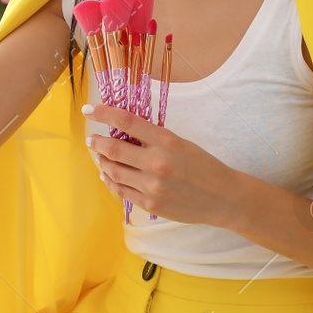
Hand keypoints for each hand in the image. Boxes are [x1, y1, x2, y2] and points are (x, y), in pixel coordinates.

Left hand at [83, 102, 241, 226]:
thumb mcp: (181, 143)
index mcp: (167, 141)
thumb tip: (121, 131)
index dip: (103, 113)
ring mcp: (152, 186)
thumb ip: (153, 138)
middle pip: (113, 148)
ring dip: (102, 161)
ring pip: (113, 170)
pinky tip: (107, 174)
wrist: (223, 198)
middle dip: (97, 142)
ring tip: (101, 156)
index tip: (89, 109)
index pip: (126, 121)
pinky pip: (120, 190)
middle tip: (92, 139)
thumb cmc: (203, 166)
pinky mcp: (149, 203)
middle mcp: (157, 163)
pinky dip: (110, 180)